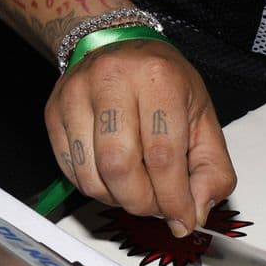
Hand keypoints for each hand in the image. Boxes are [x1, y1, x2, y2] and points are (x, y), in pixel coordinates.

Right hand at [46, 38, 236, 236]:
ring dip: (118, 200)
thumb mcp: (203, 120)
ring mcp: (76, 94)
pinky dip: (96, 188)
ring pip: (92, 176)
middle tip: (158, 206)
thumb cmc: (164, 84)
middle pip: (121, 167)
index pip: (163, 156)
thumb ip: (212, 171)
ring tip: (137, 189)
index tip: (183, 219)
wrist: (119, 46)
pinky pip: (71, 171)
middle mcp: (112, 79)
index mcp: (158, 78)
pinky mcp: (53, 111)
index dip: (174, 199)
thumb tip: (196, 212)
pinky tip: (114, 178)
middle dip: (143, 202)